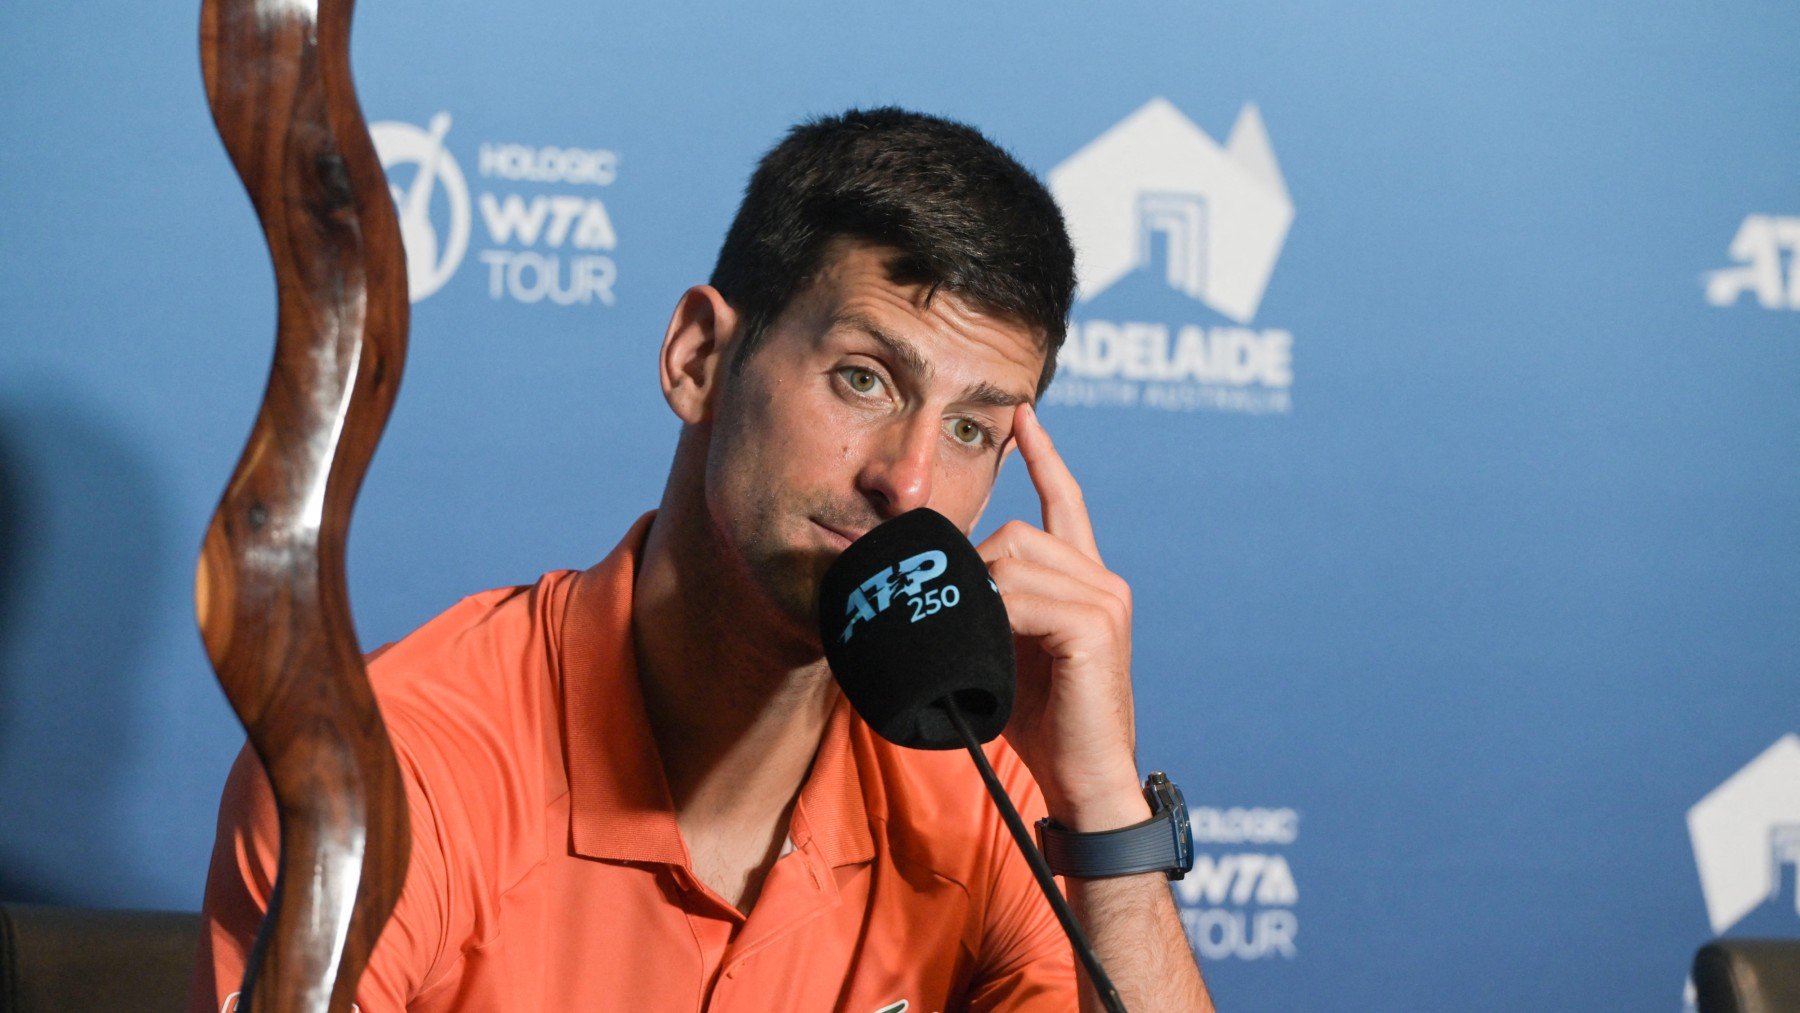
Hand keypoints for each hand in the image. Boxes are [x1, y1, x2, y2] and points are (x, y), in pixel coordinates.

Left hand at [978, 403, 1148, 831]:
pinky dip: (996, 618)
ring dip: (979, 598)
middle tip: (956, 618)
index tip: (1023, 415)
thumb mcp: (1003, 652)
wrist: (1083, 781)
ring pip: (1014, 560)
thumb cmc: (1042, 725)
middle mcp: (1102, 582)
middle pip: (1016, 534)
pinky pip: (1023, 597)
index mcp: (1084, 583)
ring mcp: (1105, 600)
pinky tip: (996, 649)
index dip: (1043, 456)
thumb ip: (987, 608)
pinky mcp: (1096, 626)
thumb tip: (938, 583)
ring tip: (978, 644)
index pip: (1065, 502)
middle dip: (972, 567)